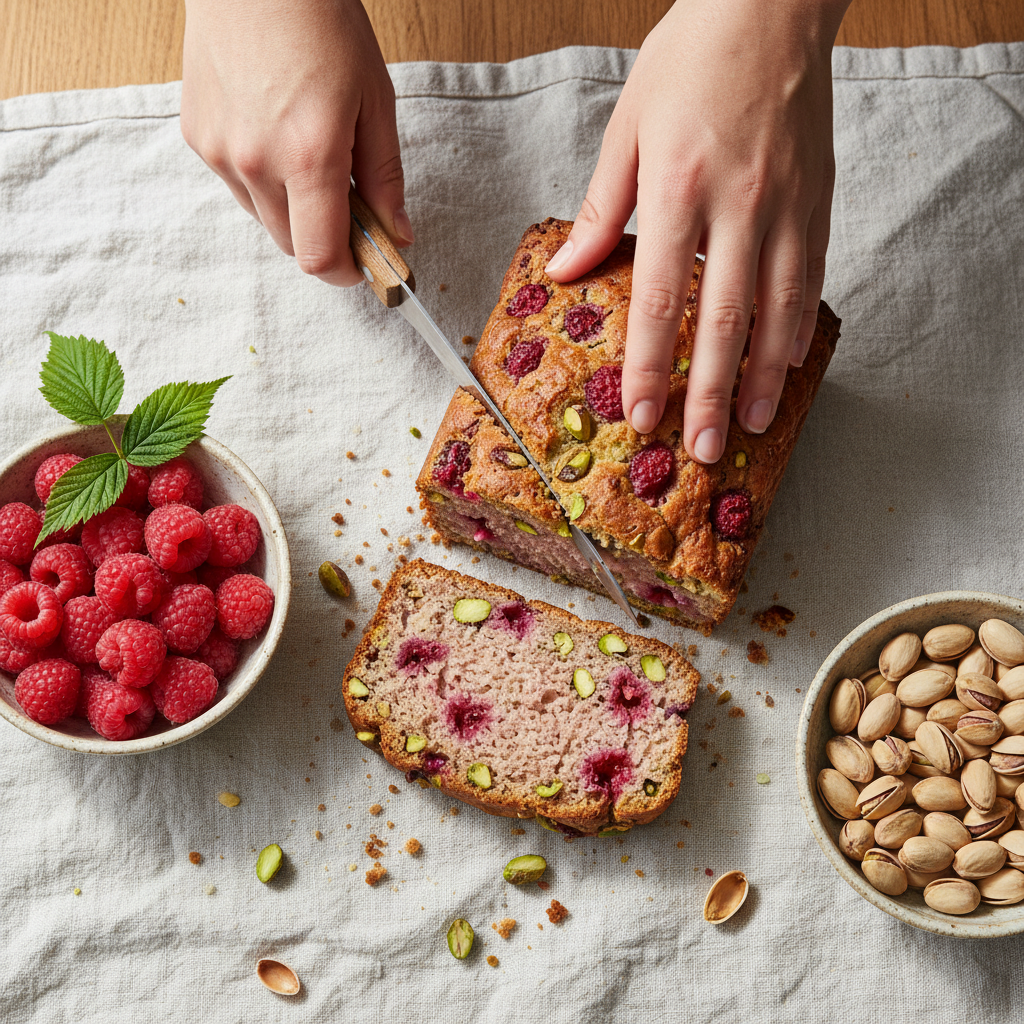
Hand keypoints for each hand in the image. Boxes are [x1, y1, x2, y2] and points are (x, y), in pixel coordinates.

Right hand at [181, 0, 411, 286]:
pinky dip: (264, 181)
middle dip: (326, 240)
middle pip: (293, 247)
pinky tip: (276, 134)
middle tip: (350, 203)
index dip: (348, 273)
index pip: (321, 258)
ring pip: (265, 220)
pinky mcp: (197, 138)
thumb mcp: (374, 100)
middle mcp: (256, 163)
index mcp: (308, 156)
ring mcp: (219, 152)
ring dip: (294, 211)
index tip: (367, 264)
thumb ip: (386, 177)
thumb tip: (397, 233)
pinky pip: (238, 187)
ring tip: (310, 156)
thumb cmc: (321, 22)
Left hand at [545, 0, 849, 461]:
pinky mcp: (819, 201)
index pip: (660, 297)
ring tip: (746, 426)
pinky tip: (783, 366)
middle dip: (708, 393)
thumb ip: (602, 207)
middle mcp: (738, 203)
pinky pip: (810, 278)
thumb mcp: (629, 124)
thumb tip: (568, 274)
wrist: (774, 3)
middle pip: (723, 319)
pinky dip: (796, 329)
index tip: (640, 415)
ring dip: (760, 377)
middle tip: (699, 449)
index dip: (649, 365)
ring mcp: (787, 205)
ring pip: (777, 310)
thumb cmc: (694, 57)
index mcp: (677, 185)